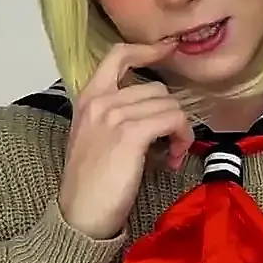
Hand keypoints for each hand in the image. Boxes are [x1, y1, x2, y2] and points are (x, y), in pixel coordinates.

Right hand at [57, 41, 194, 239]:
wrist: (80, 213)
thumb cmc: (89, 182)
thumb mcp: (93, 136)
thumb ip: (115, 114)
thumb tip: (155, 110)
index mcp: (88, 97)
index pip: (118, 55)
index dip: (147, 50)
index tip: (168, 49)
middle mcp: (101, 100)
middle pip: (156, 88)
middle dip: (170, 115)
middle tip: (170, 144)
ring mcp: (115, 115)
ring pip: (169, 106)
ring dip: (179, 131)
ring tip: (170, 156)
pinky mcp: (132, 134)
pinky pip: (173, 121)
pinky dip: (181, 138)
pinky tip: (173, 159)